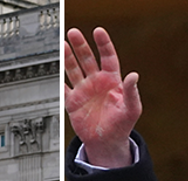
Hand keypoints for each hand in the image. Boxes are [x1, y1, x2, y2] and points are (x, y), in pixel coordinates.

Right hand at [63, 27, 141, 167]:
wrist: (108, 143)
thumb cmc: (122, 125)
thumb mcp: (132, 108)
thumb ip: (132, 91)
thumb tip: (134, 75)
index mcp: (112, 80)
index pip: (108, 57)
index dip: (103, 44)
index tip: (98, 32)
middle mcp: (97, 82)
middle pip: (87, 59)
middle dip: (81, 46)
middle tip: (73, 33)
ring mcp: (84, 91)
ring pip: (74, 69)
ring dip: (68, 58)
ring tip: (63, 45)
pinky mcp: (73, 103)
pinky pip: (63, 89)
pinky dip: (58, 81)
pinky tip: (53, 70)